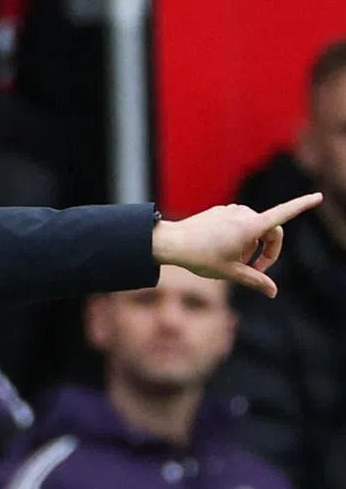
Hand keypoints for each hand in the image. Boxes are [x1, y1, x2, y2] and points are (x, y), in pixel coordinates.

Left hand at [151, 193, 321, 296]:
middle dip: (268, 251)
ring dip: (252, 246)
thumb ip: (255, 280)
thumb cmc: (200, 258)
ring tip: (233, 262)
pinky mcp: (222, 211)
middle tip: (255, 271)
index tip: (318, 196)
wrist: (171, 243)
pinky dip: (240, 238)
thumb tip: (273, 292)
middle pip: (271, 230)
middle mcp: (244, 213)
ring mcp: (232, 210)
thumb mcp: (231, 273)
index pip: (283, 214)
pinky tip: (221, 250)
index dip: (302, 205)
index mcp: (250, 226)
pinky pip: (239, 224)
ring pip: (254, 229)